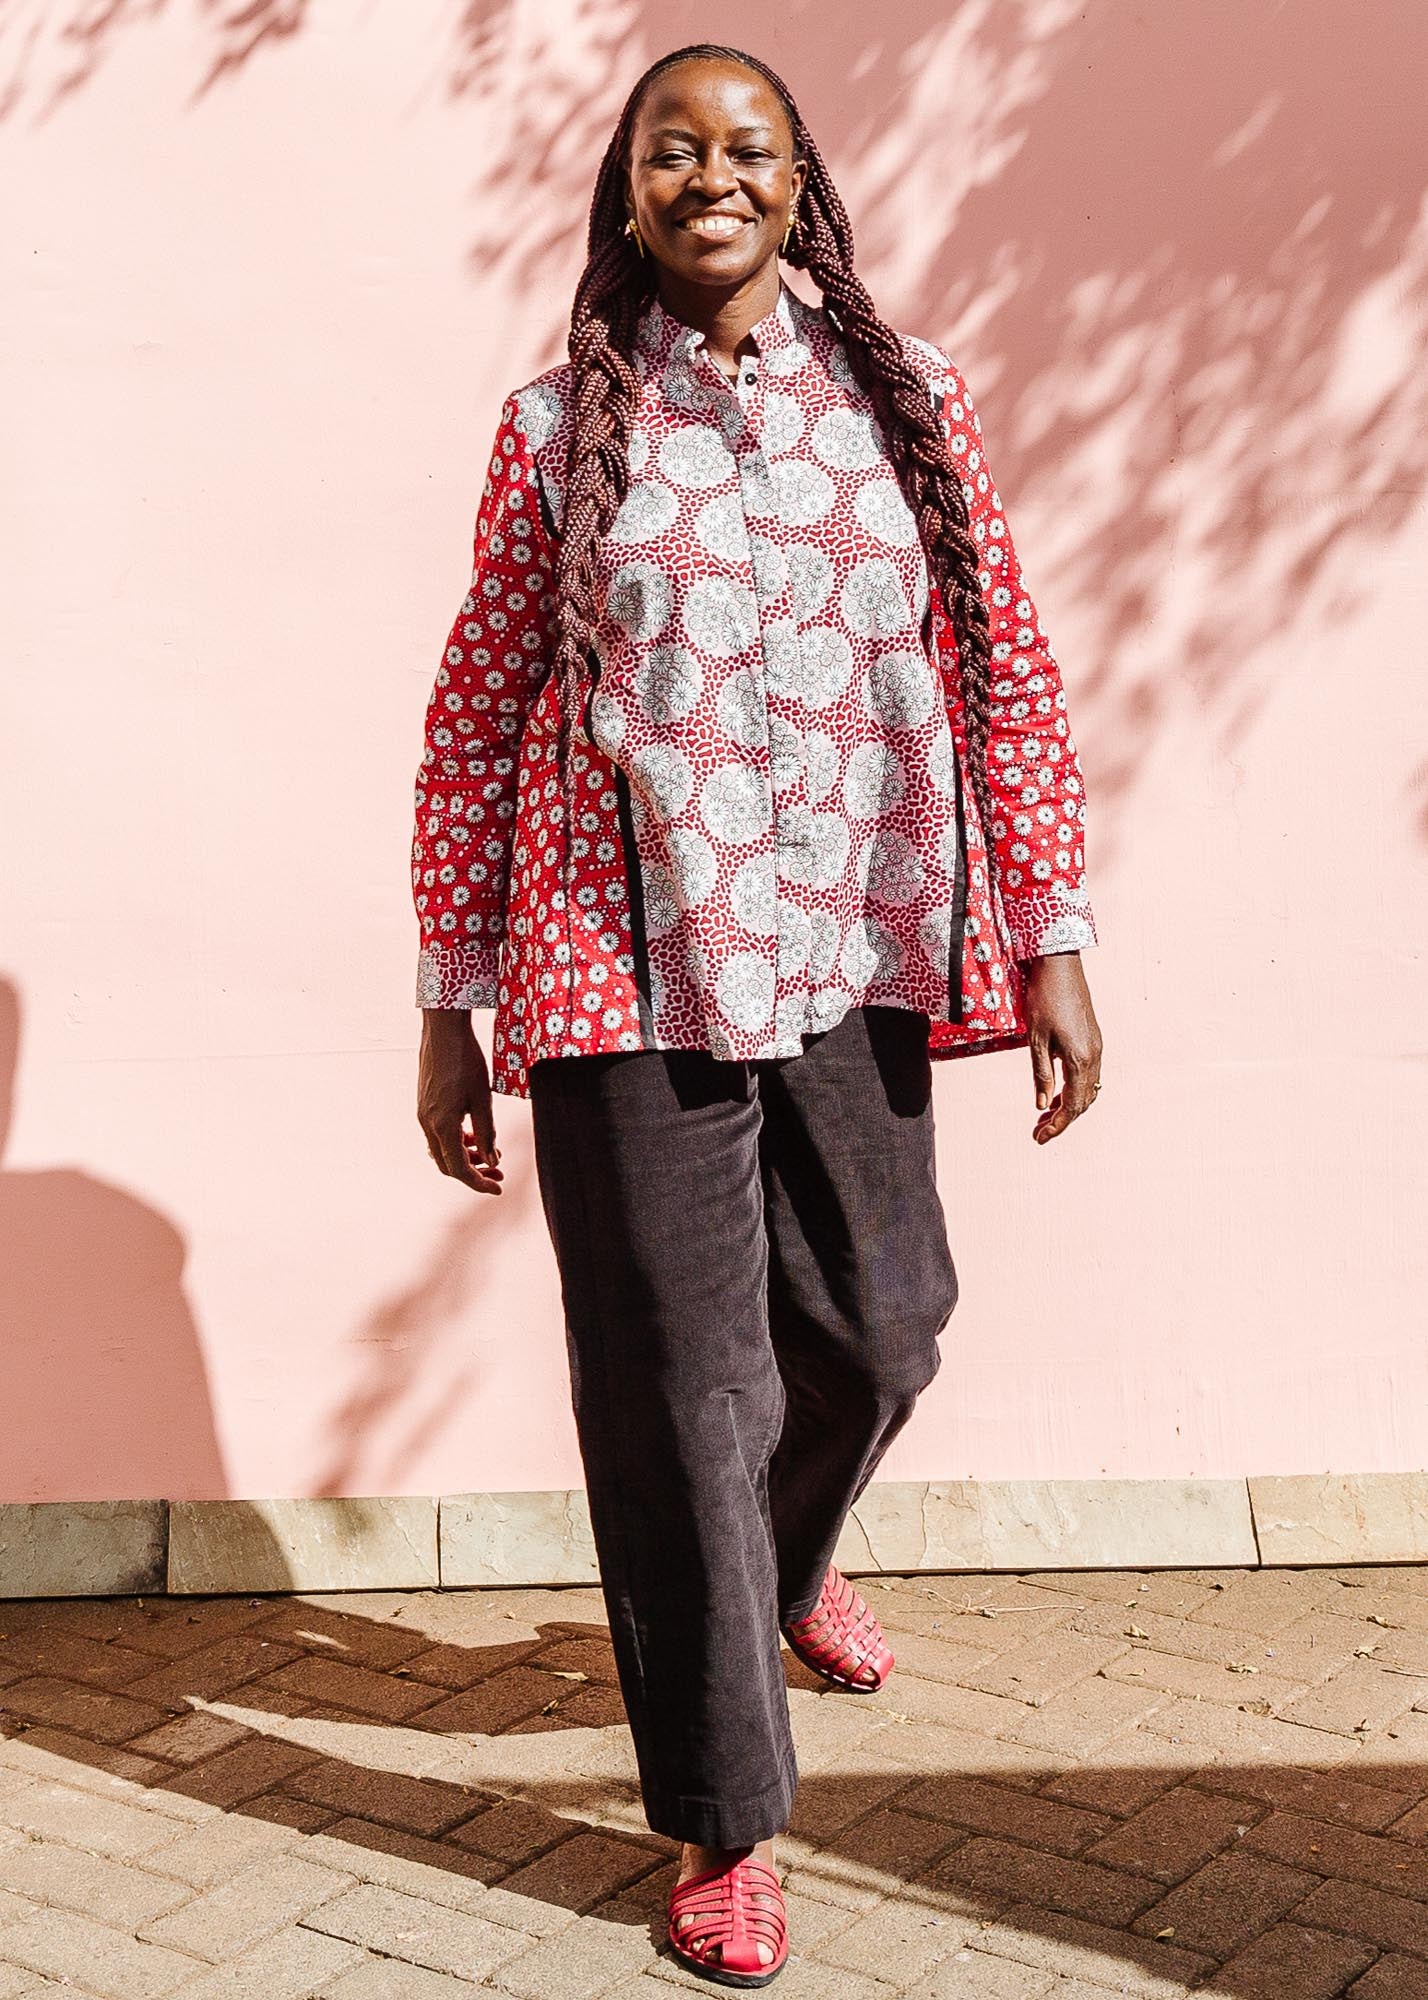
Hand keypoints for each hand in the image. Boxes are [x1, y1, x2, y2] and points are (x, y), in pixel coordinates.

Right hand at [417, 1010, 504, 1194]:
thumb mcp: (482, 1098)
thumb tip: (492, 1160)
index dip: (479, 1183)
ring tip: (489, 1152)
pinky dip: (455, 1141)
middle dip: (474, 1172)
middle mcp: (427, 1123)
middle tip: (498, 1172)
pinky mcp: (424, 1105)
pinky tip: (472, 1133)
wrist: (442, 1031)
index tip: (498, 1188)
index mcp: (442, 1125)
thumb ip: (487, 1132)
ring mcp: (423, 1115)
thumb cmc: (465, 1060)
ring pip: (441, 1151)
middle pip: (448, 1165)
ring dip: (464, 1157)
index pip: (459, 1169)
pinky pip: (437, 1135)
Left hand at [1022, 953, 1102, 1144]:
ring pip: (1088, 1088)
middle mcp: (1094, 1055)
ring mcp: (1097, 1045)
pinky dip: (1075, 1088)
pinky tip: (1058, 1090)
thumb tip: (1041, 1105)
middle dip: (1062, 1119)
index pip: (1072, 1105)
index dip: (1057, 1126)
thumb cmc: (1044, 999)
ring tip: (1046, 1115)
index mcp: (1080, 1059)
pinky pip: (1089, 1074)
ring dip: (1069, 1104)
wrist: (1061, 965)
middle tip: (1039, 1131)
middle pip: (1083, 1101)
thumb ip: (1041, 1074)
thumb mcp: (1035, 1039)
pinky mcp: (1093, 1037)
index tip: (1039, 1138)